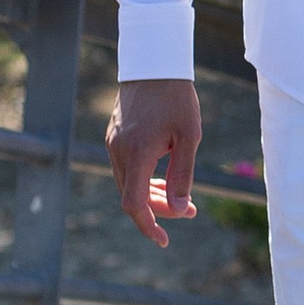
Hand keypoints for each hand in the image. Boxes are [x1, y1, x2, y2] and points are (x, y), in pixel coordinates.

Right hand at [108, 81, 201, 244]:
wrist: (154, 64)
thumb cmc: (177, 98)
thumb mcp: (189, 137)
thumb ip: (183, 175)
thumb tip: (181, 210)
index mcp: (136, 154)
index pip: (134, 204)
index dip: (148, 226)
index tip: (163, 240)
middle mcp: (118, 152)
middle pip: (132, 197)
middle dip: (159, 210)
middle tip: (191, 211)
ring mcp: (112, 144)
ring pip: (128, 183)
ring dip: (152, 195)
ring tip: (182, 198)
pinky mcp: (114, 137)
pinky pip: (126, 168)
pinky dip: (143, 179)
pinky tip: (164, 176)